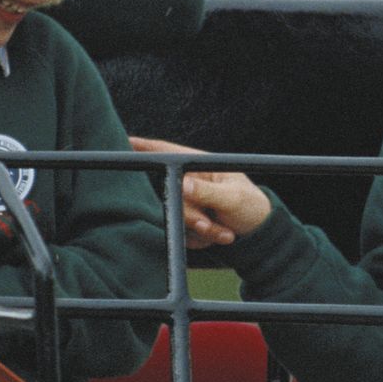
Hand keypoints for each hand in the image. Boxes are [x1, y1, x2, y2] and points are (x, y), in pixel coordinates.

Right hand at [128, 136, 271, 247]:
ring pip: (176, 216)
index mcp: (199, 165)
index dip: (144, 147)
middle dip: (191, 213)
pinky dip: (203, 238)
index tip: (125, 144)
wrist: (258, 235)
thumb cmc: (251, 207)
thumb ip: (208, 192)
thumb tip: (183, 184)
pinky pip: (182, 232)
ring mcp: (186, 201)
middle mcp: (188, 181)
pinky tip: (221, 234)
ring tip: (225, 231)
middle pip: (168, 192)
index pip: (167, 152)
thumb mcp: (233, 198)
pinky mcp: (185, 221)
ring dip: (202, 228)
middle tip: (210, 223)